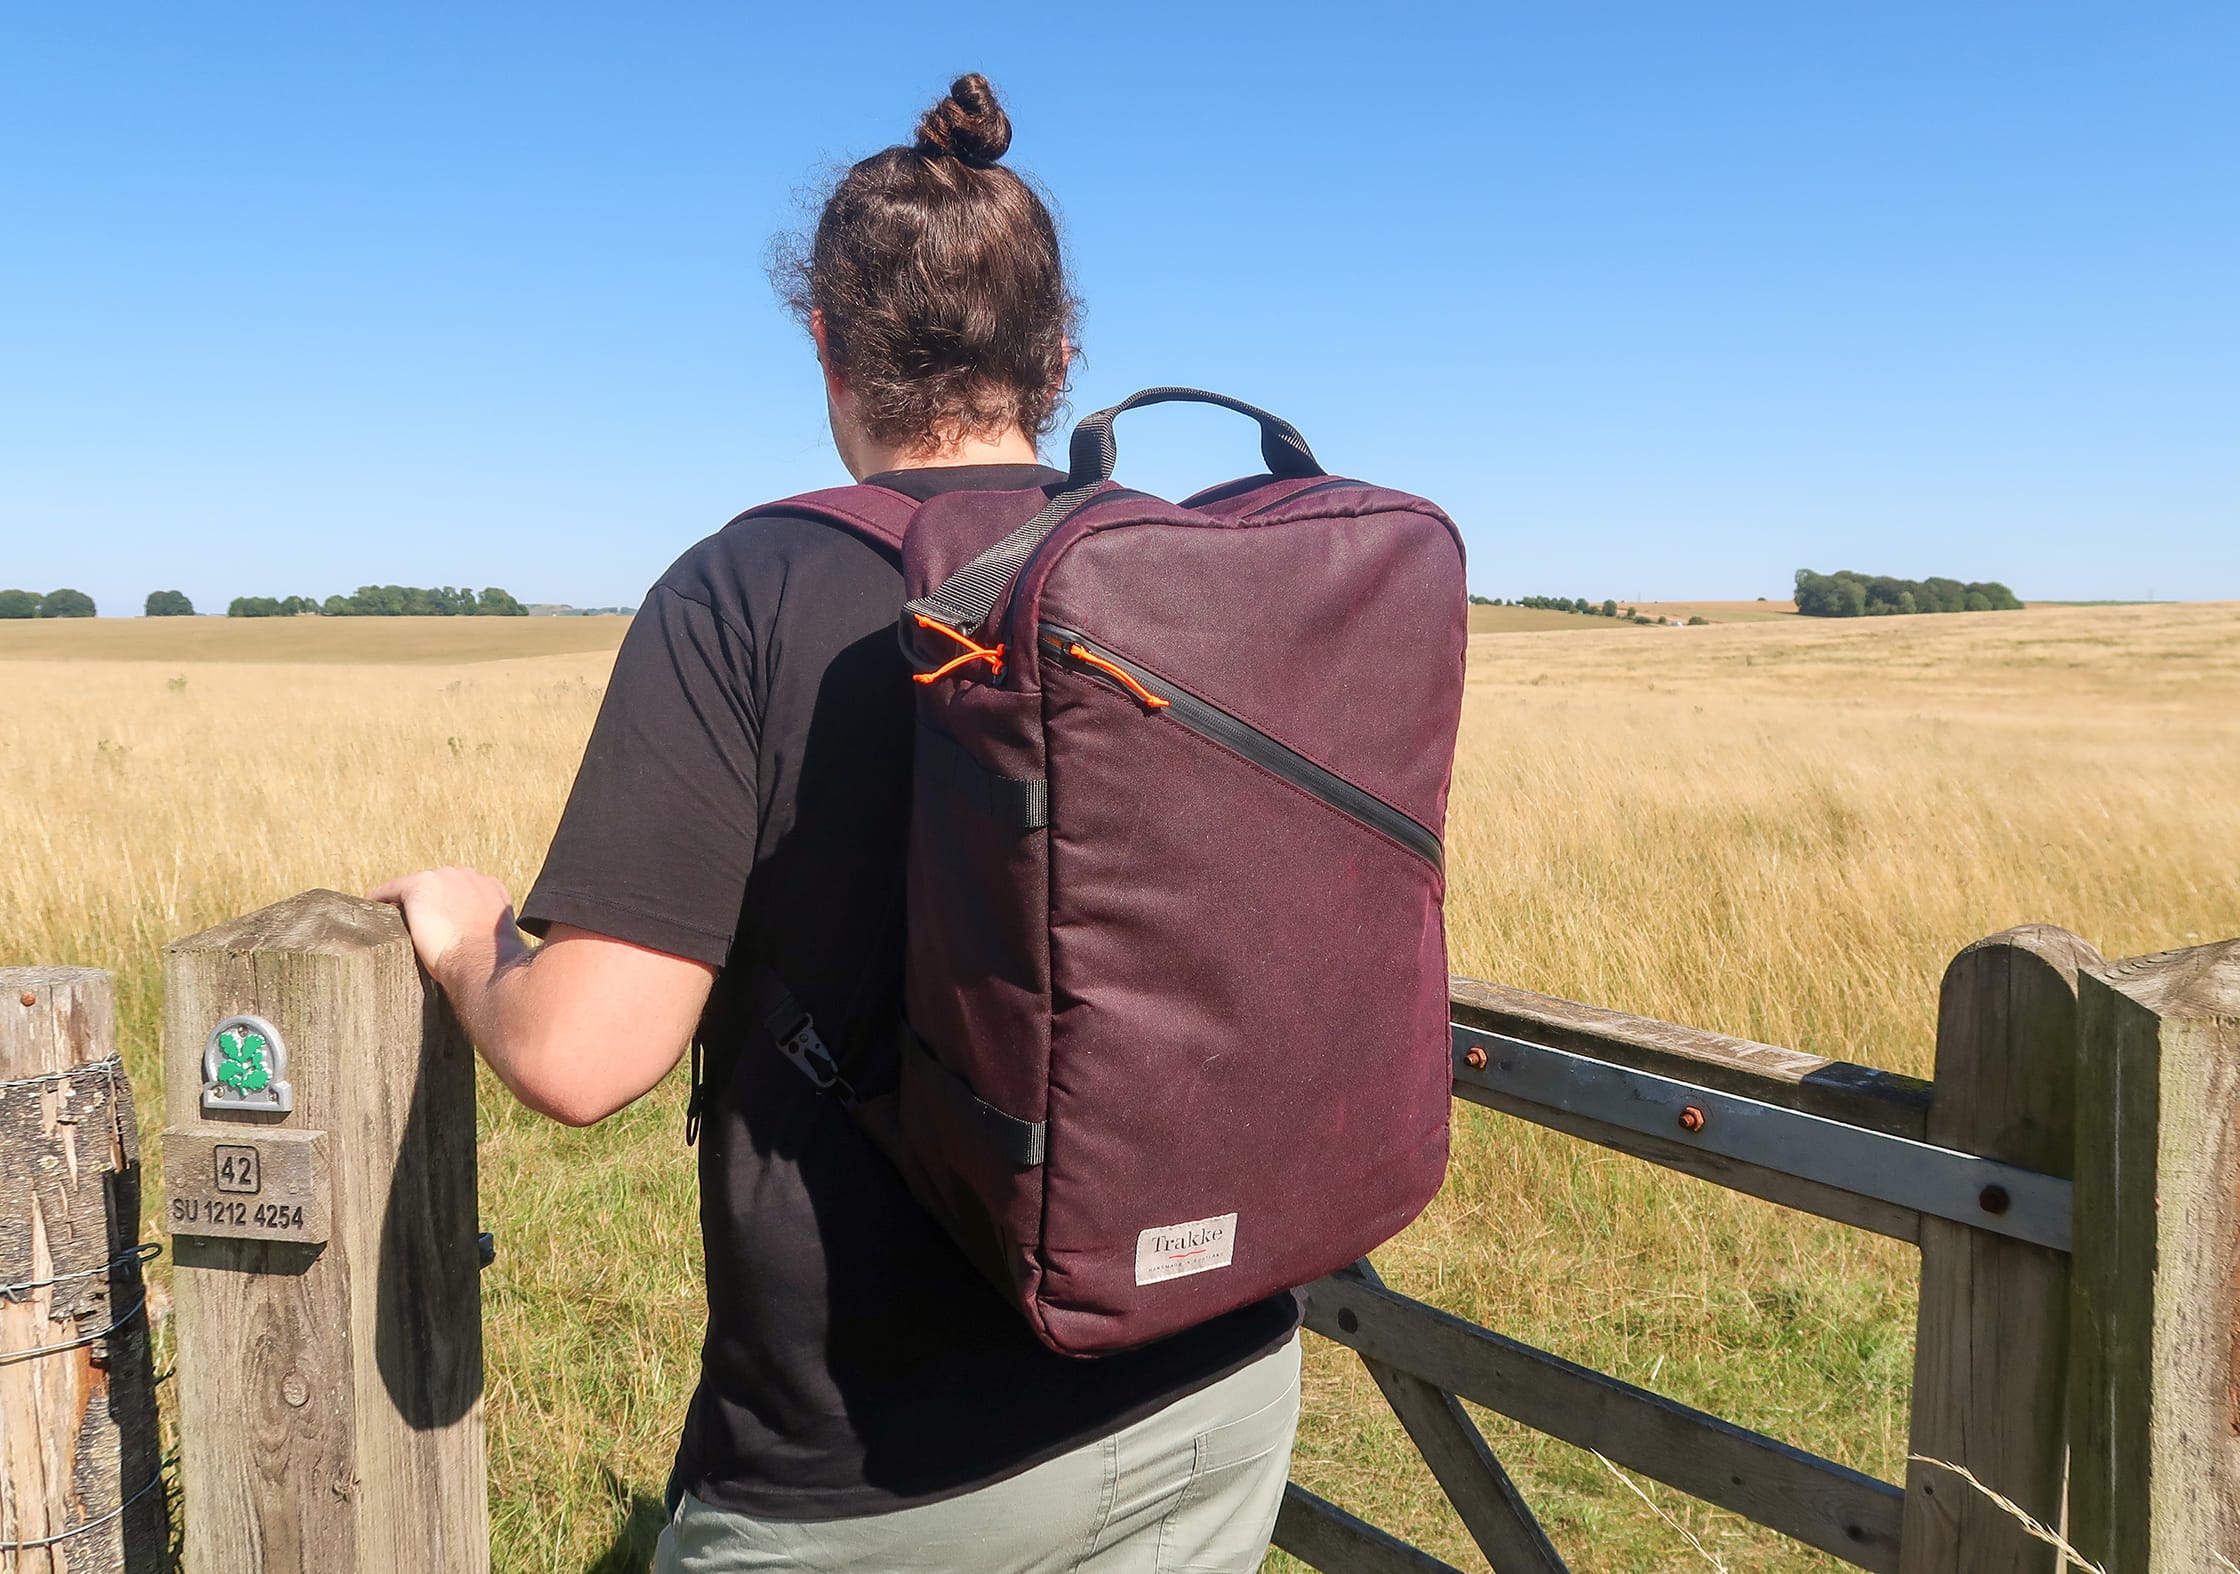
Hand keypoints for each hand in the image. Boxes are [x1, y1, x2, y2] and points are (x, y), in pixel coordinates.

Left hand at [369, 866, 520, 985]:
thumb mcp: (493, 935)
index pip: (462, 891)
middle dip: (431, 902)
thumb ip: (482, 926)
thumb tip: (472, 941)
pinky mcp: (418, 886)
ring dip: (410, 903)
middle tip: (421, 924)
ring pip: (417, 887)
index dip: (450, 907)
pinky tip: (374, 908)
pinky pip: (392, 889)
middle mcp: (467, 876)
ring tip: (397, 919)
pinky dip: (381, 898)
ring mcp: (442, 878)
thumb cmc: (487, 958)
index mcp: (490, 887)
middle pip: (439, 885)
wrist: (479, 959)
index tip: (442, 921)